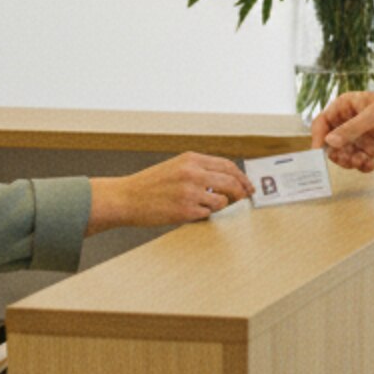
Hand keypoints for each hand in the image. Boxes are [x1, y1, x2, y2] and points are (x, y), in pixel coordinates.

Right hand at [87, 152, 250, 232]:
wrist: (126, 198)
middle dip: (241, 192)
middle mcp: (192, 173)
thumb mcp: (176, 167)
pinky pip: (208, 214)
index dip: (241, 177)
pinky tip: (195, 211)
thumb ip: (199, 170)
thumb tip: (227, 180)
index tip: (247, 186)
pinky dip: (205, 214)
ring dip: (221, 206)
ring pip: (222, 201)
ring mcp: (189, 192)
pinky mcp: (185, 210)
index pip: (227, 166)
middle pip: (231, 182)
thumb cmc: (149, 185)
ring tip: (208, 206)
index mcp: (191, 160)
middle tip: (243, 199)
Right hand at [312, 89, 373, 172]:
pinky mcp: (369, 150)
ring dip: (349, 161)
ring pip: (342, 155)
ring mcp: (358, 138)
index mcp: (345, 107)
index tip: (318, 152)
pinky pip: (357, 162)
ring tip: (363, 161)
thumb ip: (351, 129)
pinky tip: (372, 164)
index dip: (316, 137)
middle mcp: (348, 123)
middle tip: (349, 158)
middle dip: (337, 154)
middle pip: (329, 143)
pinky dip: (361, 166)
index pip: (322, 122)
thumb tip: (329, 142)